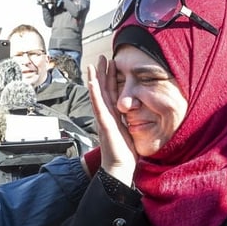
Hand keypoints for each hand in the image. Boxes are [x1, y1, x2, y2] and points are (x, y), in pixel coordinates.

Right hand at [86, 55, 135, 185]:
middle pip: (103, 89)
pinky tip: (91, 82)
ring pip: (98, 94)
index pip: (111, 93)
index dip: (110, 79)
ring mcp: (103, 118)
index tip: (111, 65)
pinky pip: (98, 105)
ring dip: (95, 78)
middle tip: (102, 57)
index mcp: (113, 116)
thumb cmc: (124, 154)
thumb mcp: (129, 132)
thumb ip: (128, 121)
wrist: (119, 168)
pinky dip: (94, 93)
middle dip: (102, 73)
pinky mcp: (104, 123)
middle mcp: (106, 115)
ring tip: (94, 64)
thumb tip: (135, 114)